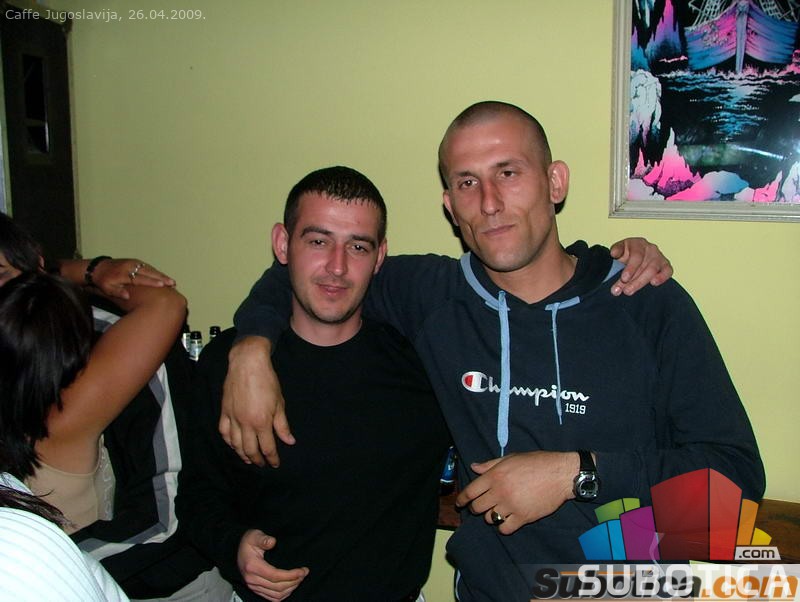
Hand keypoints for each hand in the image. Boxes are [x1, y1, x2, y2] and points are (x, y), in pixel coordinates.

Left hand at [90, 258, 175, 299]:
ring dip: (161, 275)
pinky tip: (164, 277)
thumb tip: (127, 296)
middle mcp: (130, 266)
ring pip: (150, 269)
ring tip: (171, 281)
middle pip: (148, 272)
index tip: (162, 285)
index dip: (151, 282)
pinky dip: (157, 272)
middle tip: (172, 283)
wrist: (98, 267)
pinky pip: (148, 267)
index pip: (139, 278)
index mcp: (123, 274)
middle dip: (161, 277)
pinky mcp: (135, 262)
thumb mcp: (107, 288)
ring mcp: (134, 263)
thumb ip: (117, 291)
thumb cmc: (103, 281)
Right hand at [220, 336, 294, 466]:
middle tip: (262, 464)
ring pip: (235, 444)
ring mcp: (233, 418)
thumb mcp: (279, 403)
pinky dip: (228, 441)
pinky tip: (233, 444)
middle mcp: (245, 423)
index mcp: (261, 422)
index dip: (272, 458)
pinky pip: (224, 432)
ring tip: (248, 459)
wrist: (248, 364)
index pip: (267, 447)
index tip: (275, 463)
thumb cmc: (267, 381)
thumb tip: (289, 441)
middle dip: (257, 460)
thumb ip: (282, 425)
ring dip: (242, 454)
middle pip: (250, 449)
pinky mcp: (224, 411)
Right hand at [238, 529, 307, 600]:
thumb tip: (272, 542)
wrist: (236, 550)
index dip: (291, 575)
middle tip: (304, 573)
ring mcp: (253, 586)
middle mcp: (252, 580)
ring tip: (299, 578)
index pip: (275, 576)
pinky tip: (291, 586)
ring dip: (291, 588)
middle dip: (294, 581)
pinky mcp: (255, 590)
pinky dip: (283, 595)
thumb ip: (263, 539)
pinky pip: (272, 598)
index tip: (302, 570)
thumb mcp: (254, 535)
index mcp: (252, 567)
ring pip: (276, 595)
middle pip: (277, 587)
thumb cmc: (248, 541)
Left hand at [455, 451, 576, 534]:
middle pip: (477, 508)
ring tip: (497, 510)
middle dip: (476, 508)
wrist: (560, 474)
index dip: (462, 499)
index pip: (470, 492)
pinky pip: (504, 528)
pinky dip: (503, 526)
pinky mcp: (523, 517)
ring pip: (490, 518)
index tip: (459, 503)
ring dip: (491, 516)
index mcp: (495, 476)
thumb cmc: (536, 463)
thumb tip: (474, 467)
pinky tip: (507, 520)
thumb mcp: (511, 458)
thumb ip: (490, 464)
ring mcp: (511, 506)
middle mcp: (500, 491)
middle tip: (482, 506)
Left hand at [609, 237, 672, 295]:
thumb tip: (614, 253)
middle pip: (645, 265)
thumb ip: (616, 252)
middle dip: (634, 280)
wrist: (632, 258)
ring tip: (629, 291)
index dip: (630, 268)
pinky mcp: (665, 265)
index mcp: (637, 243)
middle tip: (625, 291)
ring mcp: (659, 257)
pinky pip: (668, 271)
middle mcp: (650, 248)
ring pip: (653, 270)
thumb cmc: (625, 255)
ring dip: (641, 282)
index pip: (636, 256)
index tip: (624, 279)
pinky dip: (662, 277)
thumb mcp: (618, 251)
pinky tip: (653, 283)